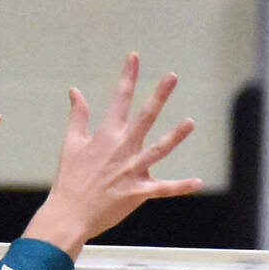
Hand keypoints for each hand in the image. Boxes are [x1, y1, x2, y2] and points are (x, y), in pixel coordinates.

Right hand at [22, 53, 200, 257]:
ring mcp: (132, 170)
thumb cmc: (70, 178)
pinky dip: (181, 187)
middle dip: (159, 95)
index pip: (119, 98)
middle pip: (145, 117)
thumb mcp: (71, 143)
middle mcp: (122, 148)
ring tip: (191, 122)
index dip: (128, 76)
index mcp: (106, 135)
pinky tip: (198, 182)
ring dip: (176, 136)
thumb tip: (75, 90)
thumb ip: (78, 115)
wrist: (70, 213)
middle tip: (172, 76)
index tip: (135, 57)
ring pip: (159, 150)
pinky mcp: (138, 192)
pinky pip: (164, 189)